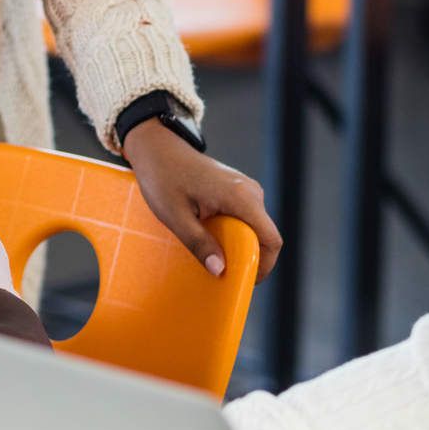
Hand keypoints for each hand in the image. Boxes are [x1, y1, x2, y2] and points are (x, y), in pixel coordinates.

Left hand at [122, 119, 279, 281]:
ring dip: (239, 246)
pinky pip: (245, 219)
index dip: (264, 265)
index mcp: (240, 197)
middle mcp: (250, 191)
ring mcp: (246, 189)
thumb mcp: (175, 217)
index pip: (271, 239)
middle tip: (222, 272)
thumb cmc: (163, 178)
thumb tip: (219, 270)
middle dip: (248, 258)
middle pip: (264, 236)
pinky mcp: (238, 190)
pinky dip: (234, 233)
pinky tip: (211, 239)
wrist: (158, 148)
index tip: (245, 281)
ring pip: (255, 228)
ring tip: (213, 255)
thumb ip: (198, 243)